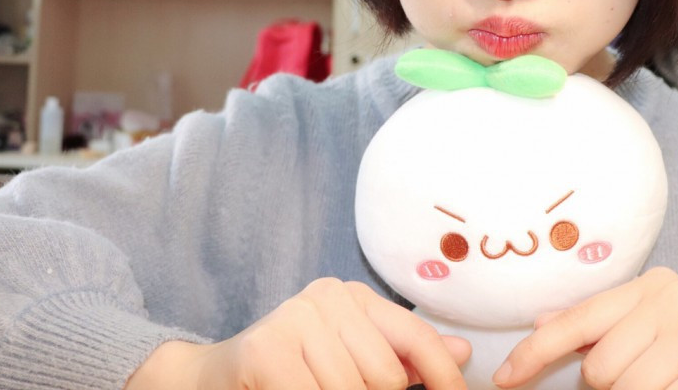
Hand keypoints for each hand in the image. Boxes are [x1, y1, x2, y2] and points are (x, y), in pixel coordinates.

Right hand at [194, 277, 470, 389]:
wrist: (215, 378)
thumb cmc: (290, 372)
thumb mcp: (349, 359)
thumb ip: (401, 356)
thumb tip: (462, 352)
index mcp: (351, 296)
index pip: (415, 337)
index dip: (442, 378)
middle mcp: (327, 296)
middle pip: (387, 376)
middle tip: (335, 387)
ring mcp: (295, 317)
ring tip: (312, 389)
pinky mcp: (267, 349)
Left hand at [492, 267, 677, 388]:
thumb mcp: (643, 314)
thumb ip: (595, 322)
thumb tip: (541, 323)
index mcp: (642, 290)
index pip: (573, 323)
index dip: (533, 353)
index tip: (504, 379)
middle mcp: (667, 306)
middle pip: (602, 371)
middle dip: (607, 386)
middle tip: (637, 375)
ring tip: (657, 379)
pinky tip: (674, 382)